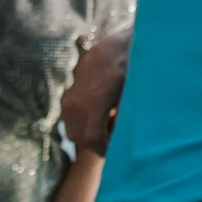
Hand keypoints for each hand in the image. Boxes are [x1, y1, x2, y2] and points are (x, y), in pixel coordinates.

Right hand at [62, 32, 129, 154]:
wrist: (114, 47)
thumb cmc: (129, 71)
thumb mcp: (132, 95)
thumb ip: (124, 118)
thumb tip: (122, 140)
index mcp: (94, 104)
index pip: (92, 139)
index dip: (104, 150)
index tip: (116, 154)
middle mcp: (77, 102)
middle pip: (80, 138)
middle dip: (96, 145)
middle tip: (113, 146)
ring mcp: (70, 98)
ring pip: (73, 129)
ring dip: (88, 135)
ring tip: (108, 131)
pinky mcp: (69, 94)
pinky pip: (71, 118)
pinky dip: (84, 124)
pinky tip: (102, 117)